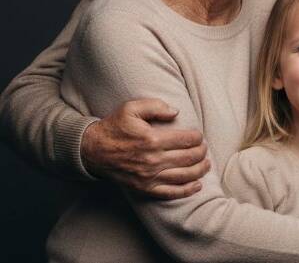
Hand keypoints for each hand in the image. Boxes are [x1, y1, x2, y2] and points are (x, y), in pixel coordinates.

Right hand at [81, 98, 208, 198]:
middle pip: (190, 158)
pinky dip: (187, 190)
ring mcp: (149, 177)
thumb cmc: (114, 127)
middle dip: (202, 152)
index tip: (198, 136)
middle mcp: (153, 160)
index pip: (187, 139)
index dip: (198, 137)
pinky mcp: (144, 188)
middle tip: (203, 148)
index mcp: (153, 139)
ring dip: (200, 170)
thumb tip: (176, 112)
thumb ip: (156, 106)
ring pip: (184, 176)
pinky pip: (171, 192)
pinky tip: (197, 185)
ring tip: (206, 164)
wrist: (92, 151)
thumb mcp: (132, 108)